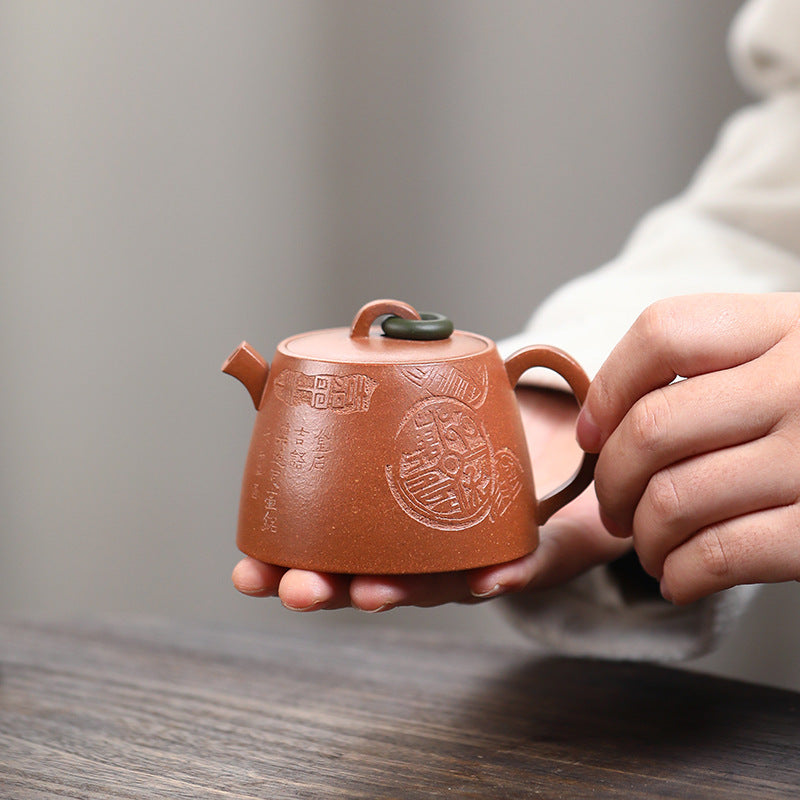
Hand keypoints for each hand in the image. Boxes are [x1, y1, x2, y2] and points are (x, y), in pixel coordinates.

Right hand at [232, 387, 627, 610]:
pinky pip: (519, 567)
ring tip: (370, 594)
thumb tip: (259, 361)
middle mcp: (418, 556)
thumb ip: (342, 395)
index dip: (283, 571)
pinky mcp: (527, 548)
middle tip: (296, 589)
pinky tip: (493, 578)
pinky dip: (504, 574)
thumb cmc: (448, 437)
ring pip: (435, 586)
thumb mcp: (389, 412)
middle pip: (368, 583)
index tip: (245, 575)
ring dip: (402, 592)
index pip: (325, 559)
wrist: (535, 456)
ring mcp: (470, 558)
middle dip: (330, 593)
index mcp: (378, 534)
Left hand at [577, 293, 799, 604]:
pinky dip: (681, 574)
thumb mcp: (790, 355)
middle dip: (611, 481)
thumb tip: (598, 425)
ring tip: (650, 544)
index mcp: (787, 327)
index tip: (590, 432)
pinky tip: (681, 575)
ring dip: (643, 537)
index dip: (607, 390)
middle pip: (651, 428)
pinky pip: (719, 555)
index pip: (663, 334)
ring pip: (673, 499)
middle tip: (613, 506)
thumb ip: (715, 367)